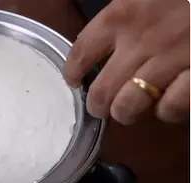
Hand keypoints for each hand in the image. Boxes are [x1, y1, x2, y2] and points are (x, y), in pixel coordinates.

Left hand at [64, 0, 188, 124]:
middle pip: (102, 90)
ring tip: (127, 111)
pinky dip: (166, 111)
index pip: (83, 50)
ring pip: (129, 106)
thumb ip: (125, 10)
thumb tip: (104, 34)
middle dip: (97, 104)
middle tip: (99, 107)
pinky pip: (170, 108)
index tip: (72, 81)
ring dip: (126, 112)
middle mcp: (139, 41)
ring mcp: (169, 62)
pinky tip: (167, 104)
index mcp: (122, 14)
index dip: (74, 71)